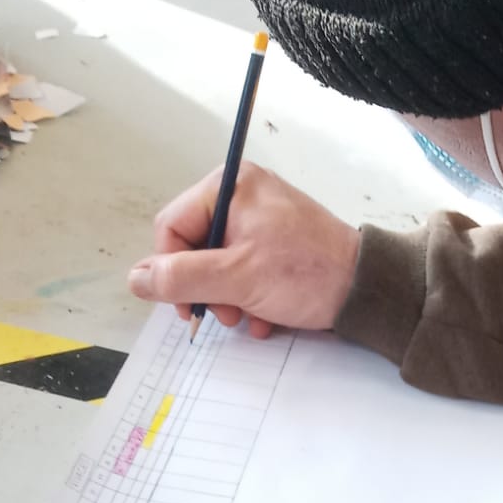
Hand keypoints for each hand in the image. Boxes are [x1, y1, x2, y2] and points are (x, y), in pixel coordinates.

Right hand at [128, 164, 361, 338]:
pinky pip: (244, 269)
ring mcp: (261, 219)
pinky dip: (250, 298)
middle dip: (207, 289)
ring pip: (218, 265)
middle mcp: (242, 194)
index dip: (172, 271)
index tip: (188, 308)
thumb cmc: (305, 273)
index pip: (171, 228)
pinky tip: (267, 317)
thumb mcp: (235, 278)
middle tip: (227, 314)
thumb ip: (180, 278)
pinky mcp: (277, 242)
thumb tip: (135, 278)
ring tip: (250, 316)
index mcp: (227, 186)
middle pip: (194, 248)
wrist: (367, 289)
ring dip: (228, 300)